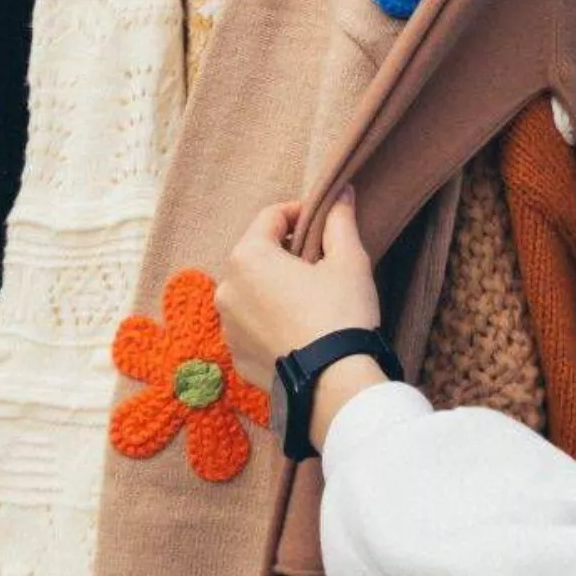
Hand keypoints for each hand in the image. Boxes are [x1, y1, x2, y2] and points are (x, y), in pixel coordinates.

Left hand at [217, 191, 387, 452]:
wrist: (332, 382)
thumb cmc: (340, 314)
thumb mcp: (349, 260)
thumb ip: (340, 221)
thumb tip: (341, 193)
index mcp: (248, 256)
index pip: (272, 216)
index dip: (301, 212)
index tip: (325, 220)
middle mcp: (226, 287)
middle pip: (258, 253)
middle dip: (287, 251)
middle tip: (323, 261)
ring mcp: (226, 325)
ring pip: (253, 290)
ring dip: (276, 286)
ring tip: (313, 298)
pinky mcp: (235, 355)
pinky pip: (251, 324)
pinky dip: (271, 318)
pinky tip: (301, 328)